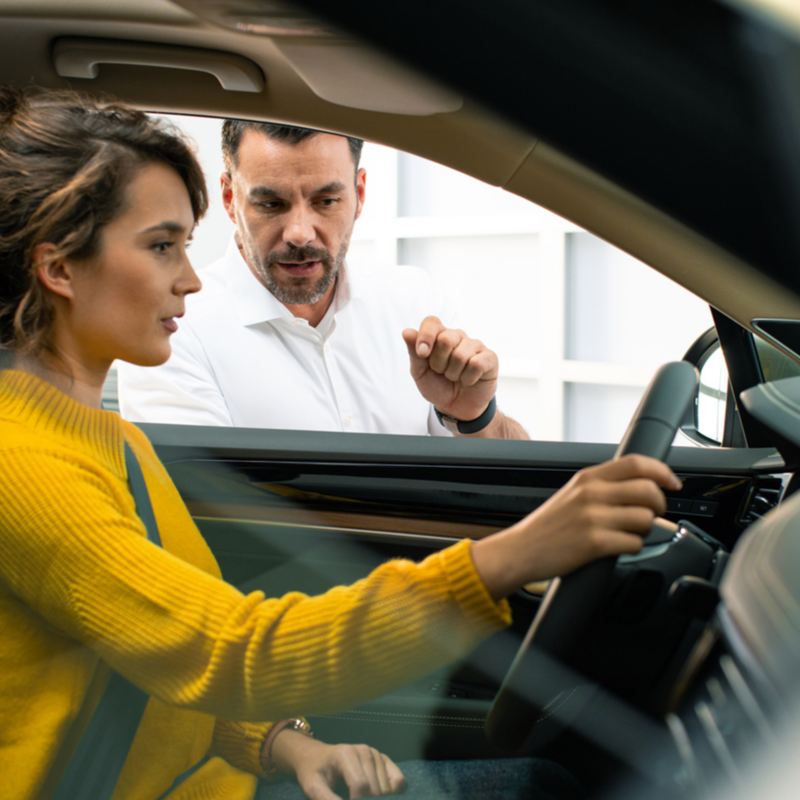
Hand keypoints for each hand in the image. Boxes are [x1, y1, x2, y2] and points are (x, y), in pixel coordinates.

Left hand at [271, 731, 405, 798]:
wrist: (316, 757)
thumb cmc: (313, 772)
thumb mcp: (313, 787)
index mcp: (347, 754)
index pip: (361, 786)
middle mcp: (365, 751)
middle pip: (376, 790)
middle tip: (350, 798)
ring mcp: (376, 754)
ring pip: (387, 789)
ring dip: (377, 799)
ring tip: (360, 797)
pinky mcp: (383, 759)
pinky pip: (398, 780)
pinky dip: (392, 793)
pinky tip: (377, 795)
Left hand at [402, 316, 496, 421]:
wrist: (456, 407)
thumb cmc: (438, 386)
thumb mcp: (420, 372)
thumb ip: (413, 352)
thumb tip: (407, 331)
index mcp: (439, 335)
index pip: (431, 322)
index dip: (426, 336)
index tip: (422, 354)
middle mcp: (458, 336)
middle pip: (446, 339)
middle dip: (439, 363)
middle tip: (442, 372)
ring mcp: (475, 345)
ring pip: (461, 355)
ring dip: (453, 374)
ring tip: (455, 377)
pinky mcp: (489, 358)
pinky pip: (476, 364)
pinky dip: (468, 378)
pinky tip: (469, 380)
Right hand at [472, 454, 682, 598]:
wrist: (520, 550)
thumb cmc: (547, 526)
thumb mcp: (572, 494)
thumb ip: (602, 486)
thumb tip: (641, 485)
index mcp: (587, 478)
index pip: (636, 463)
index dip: (662, 472)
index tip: (673, 483)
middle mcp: (590, 493)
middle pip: (648, 490)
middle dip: (659, 505)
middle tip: (653, 514)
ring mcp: (592, 518)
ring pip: (645, 519)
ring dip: (645, 530)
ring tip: (630, 534)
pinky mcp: (593, 543)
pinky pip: (634, 543)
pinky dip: (633, 547)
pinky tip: (619, 547)